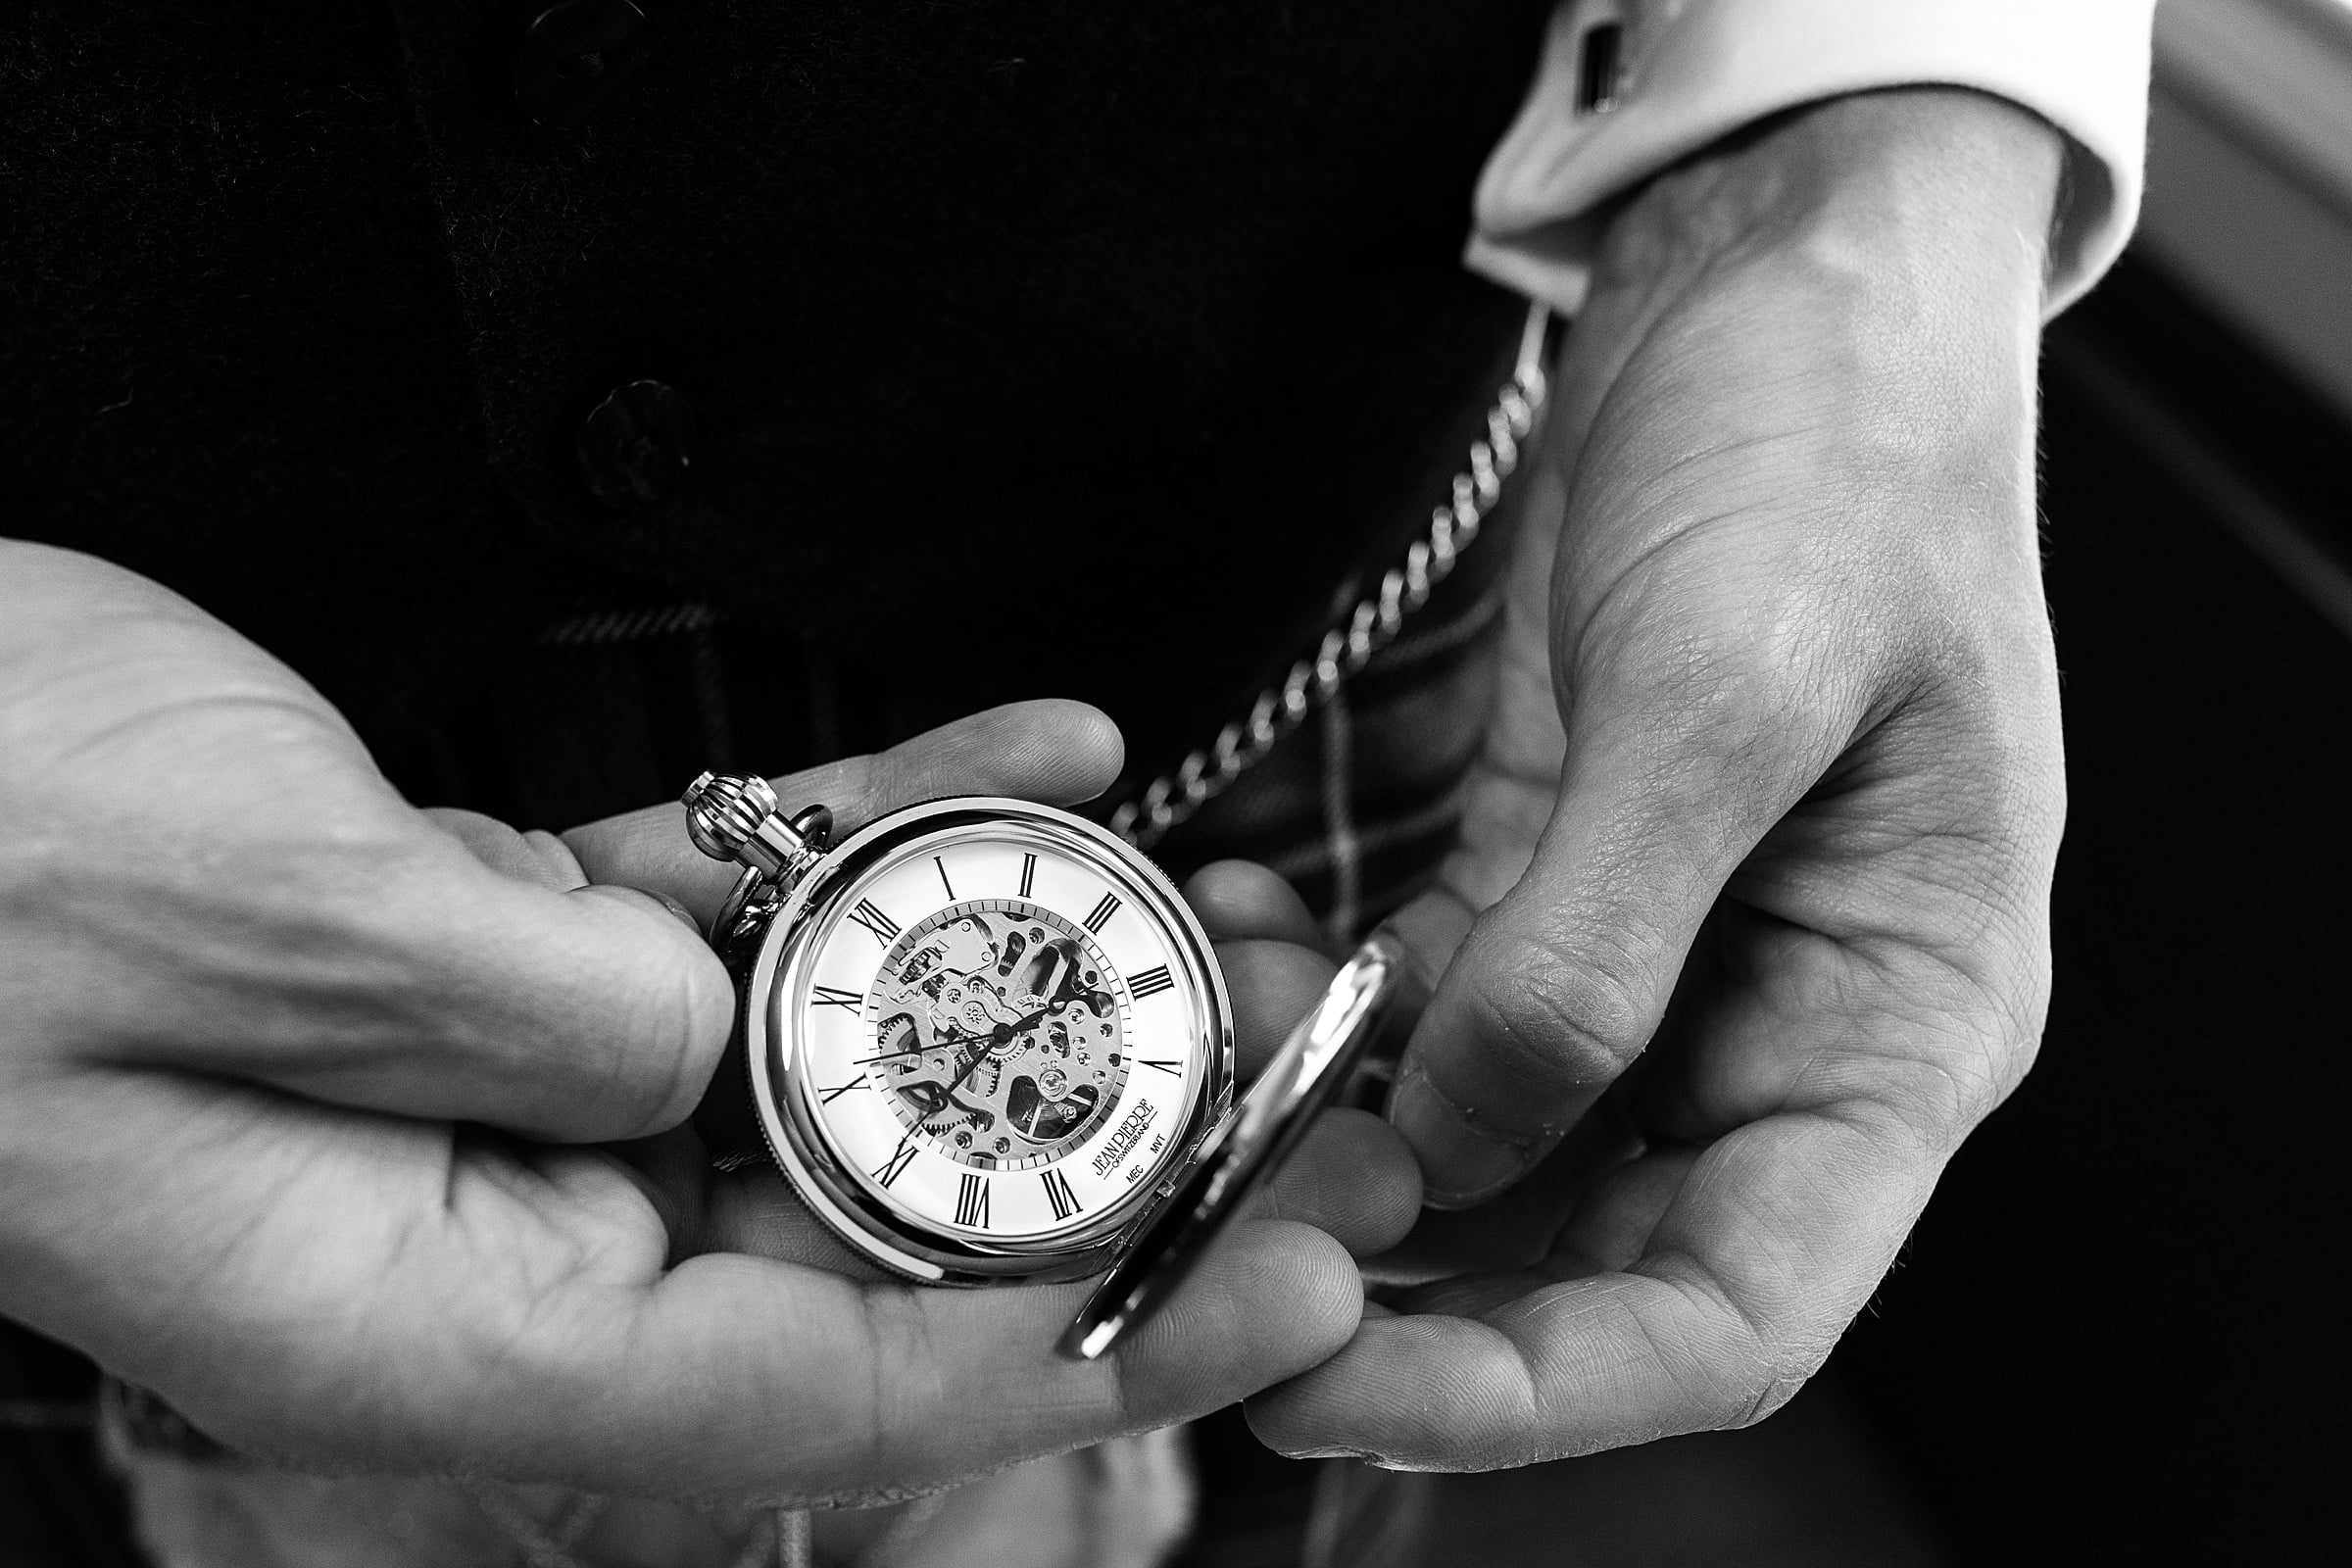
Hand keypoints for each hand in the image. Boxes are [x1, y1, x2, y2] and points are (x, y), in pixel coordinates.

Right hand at [0, 542, 1416, 1500]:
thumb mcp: (231, 918)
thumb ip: (514, 1002)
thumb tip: (718, 1031)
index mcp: (423, 1315)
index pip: (810, 1396)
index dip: (1070, 1354)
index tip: (1277, 1289)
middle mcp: (499, 1224)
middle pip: (863, 1231)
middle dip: (1096, 1149)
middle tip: (1308, 1061)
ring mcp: (519, 1083)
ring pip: (828, 1049)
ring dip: (1020, 964)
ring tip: (1209, 883)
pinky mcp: (517, 946)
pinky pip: (744, 898)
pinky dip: (882, 820)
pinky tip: (1043, 750)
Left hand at [1248, 89, 2069, 1465]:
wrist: (1782, 283)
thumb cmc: (1832, 462)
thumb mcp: (1722, 699)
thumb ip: (1594, 951)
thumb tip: (1450, 1148)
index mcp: (1901, 1023)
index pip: (1739, 1309)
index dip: (1540, 1388)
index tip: (1339, 1385)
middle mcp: (1782, 1025)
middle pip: (1590, 1257)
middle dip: (1397, 1288)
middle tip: (1207, 1260)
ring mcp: (1661, 955)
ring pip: (1483, 1144)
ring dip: (1328, 1146)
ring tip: (1183, 1097)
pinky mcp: (1554, 872)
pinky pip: (1421, 1006)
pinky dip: (1318, 1010)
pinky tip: (1223, 953)